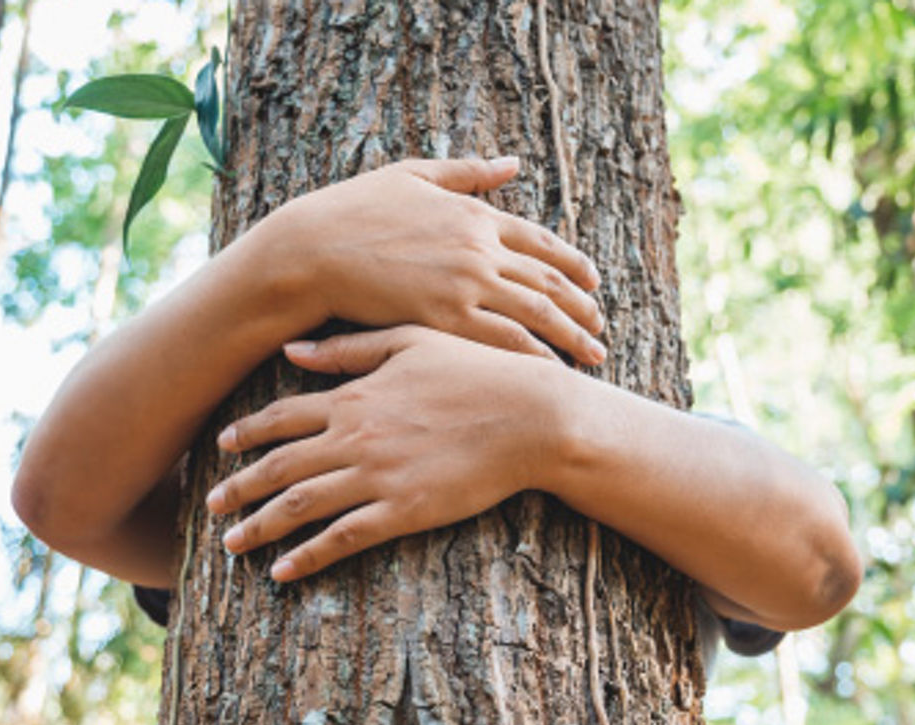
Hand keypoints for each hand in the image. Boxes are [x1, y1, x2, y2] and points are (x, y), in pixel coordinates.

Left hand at [204, 326, 566, 580]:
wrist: (530, 416)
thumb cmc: (478, 372)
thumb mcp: (411, 341)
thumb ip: (348, 349)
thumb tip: (292, 350)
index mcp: (356, 396)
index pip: (283, 417)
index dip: (247, 434)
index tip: (222, 447)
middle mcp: (355, 437)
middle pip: (279, 467)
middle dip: (239, 489)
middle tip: (212, 506)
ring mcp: (377, 477)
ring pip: (300, 506)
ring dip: (260, 527)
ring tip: (233, 544)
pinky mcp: (403, 512)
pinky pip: (342, 539)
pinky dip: (307, 557)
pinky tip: (282, 571)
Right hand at [256, 157, 606, 364]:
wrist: (313, 250)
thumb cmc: (352, 210)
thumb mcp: (413, 176)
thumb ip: (467, 172)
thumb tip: (512, 162)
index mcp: (474, 213)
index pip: (540, 242)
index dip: (572, 263)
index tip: (593, 281)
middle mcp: (480, 249)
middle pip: (548, 281)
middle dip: (582, 306)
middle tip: (602, 325)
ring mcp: (465, 284)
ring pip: (536, 315)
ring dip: (571, 336)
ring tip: (593, 354)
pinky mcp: (444, 318)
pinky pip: (503, 341)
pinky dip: (533, 357)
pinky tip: (551, 371)